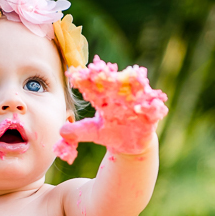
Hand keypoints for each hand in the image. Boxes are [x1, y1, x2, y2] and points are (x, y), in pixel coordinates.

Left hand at [53, 57, 167, 163]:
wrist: (130, 144)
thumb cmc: (110, 133)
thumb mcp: (93, 132)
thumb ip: (78, 131)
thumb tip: (61, 131)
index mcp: (105, 97)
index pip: (94, 86)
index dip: (85, 81)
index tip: (75, 75)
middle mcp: (121, 96)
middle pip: (116, 82)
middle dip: (110, 76)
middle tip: (103, 71)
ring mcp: (138, 103)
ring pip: (138, 89)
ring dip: (136, 82)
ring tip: (132, 76)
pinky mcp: (150, 115)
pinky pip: (153, 109)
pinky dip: (149, 107)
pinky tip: (141, 108)